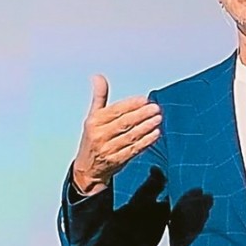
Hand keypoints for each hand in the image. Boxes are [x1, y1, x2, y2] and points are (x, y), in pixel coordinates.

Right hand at [71, 74, 161, 195]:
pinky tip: (156, 133)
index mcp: (94, 122)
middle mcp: (100, 135)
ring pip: (131, 136)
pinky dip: (146, 141)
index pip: (115, 111)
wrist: (87, 168)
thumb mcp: (93, 117)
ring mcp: (108, 149)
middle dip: (141, 115)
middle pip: (124, 123)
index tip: (145, 99)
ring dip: (146, 127)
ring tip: (158, 118)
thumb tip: (98, 76)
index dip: (131, 105)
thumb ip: (99, 97)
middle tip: (156, 108)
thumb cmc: (93, 138)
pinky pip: (134, 149)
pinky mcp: (117, 160)